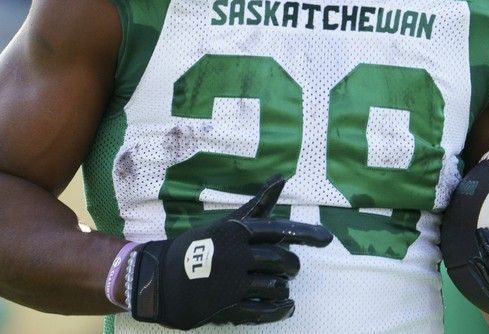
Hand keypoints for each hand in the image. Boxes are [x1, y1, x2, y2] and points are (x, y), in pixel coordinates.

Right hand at [130, 175, 332, 329]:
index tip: (327, 238)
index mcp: (238, 231)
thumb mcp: (227, 223)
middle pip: (282, 261)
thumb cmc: (198, 247)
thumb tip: (281, 177)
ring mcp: (233, 282)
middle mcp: (238, 254)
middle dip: (290, 266)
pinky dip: (280, 310)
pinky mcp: (229, 307)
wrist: (161, 277)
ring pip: (275, 286)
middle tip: (288, 268)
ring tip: (279, 286)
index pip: (280, 229)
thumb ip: (258, 204)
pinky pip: (264, 311)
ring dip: (282, 288)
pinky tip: (285, 307)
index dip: (306, 233)